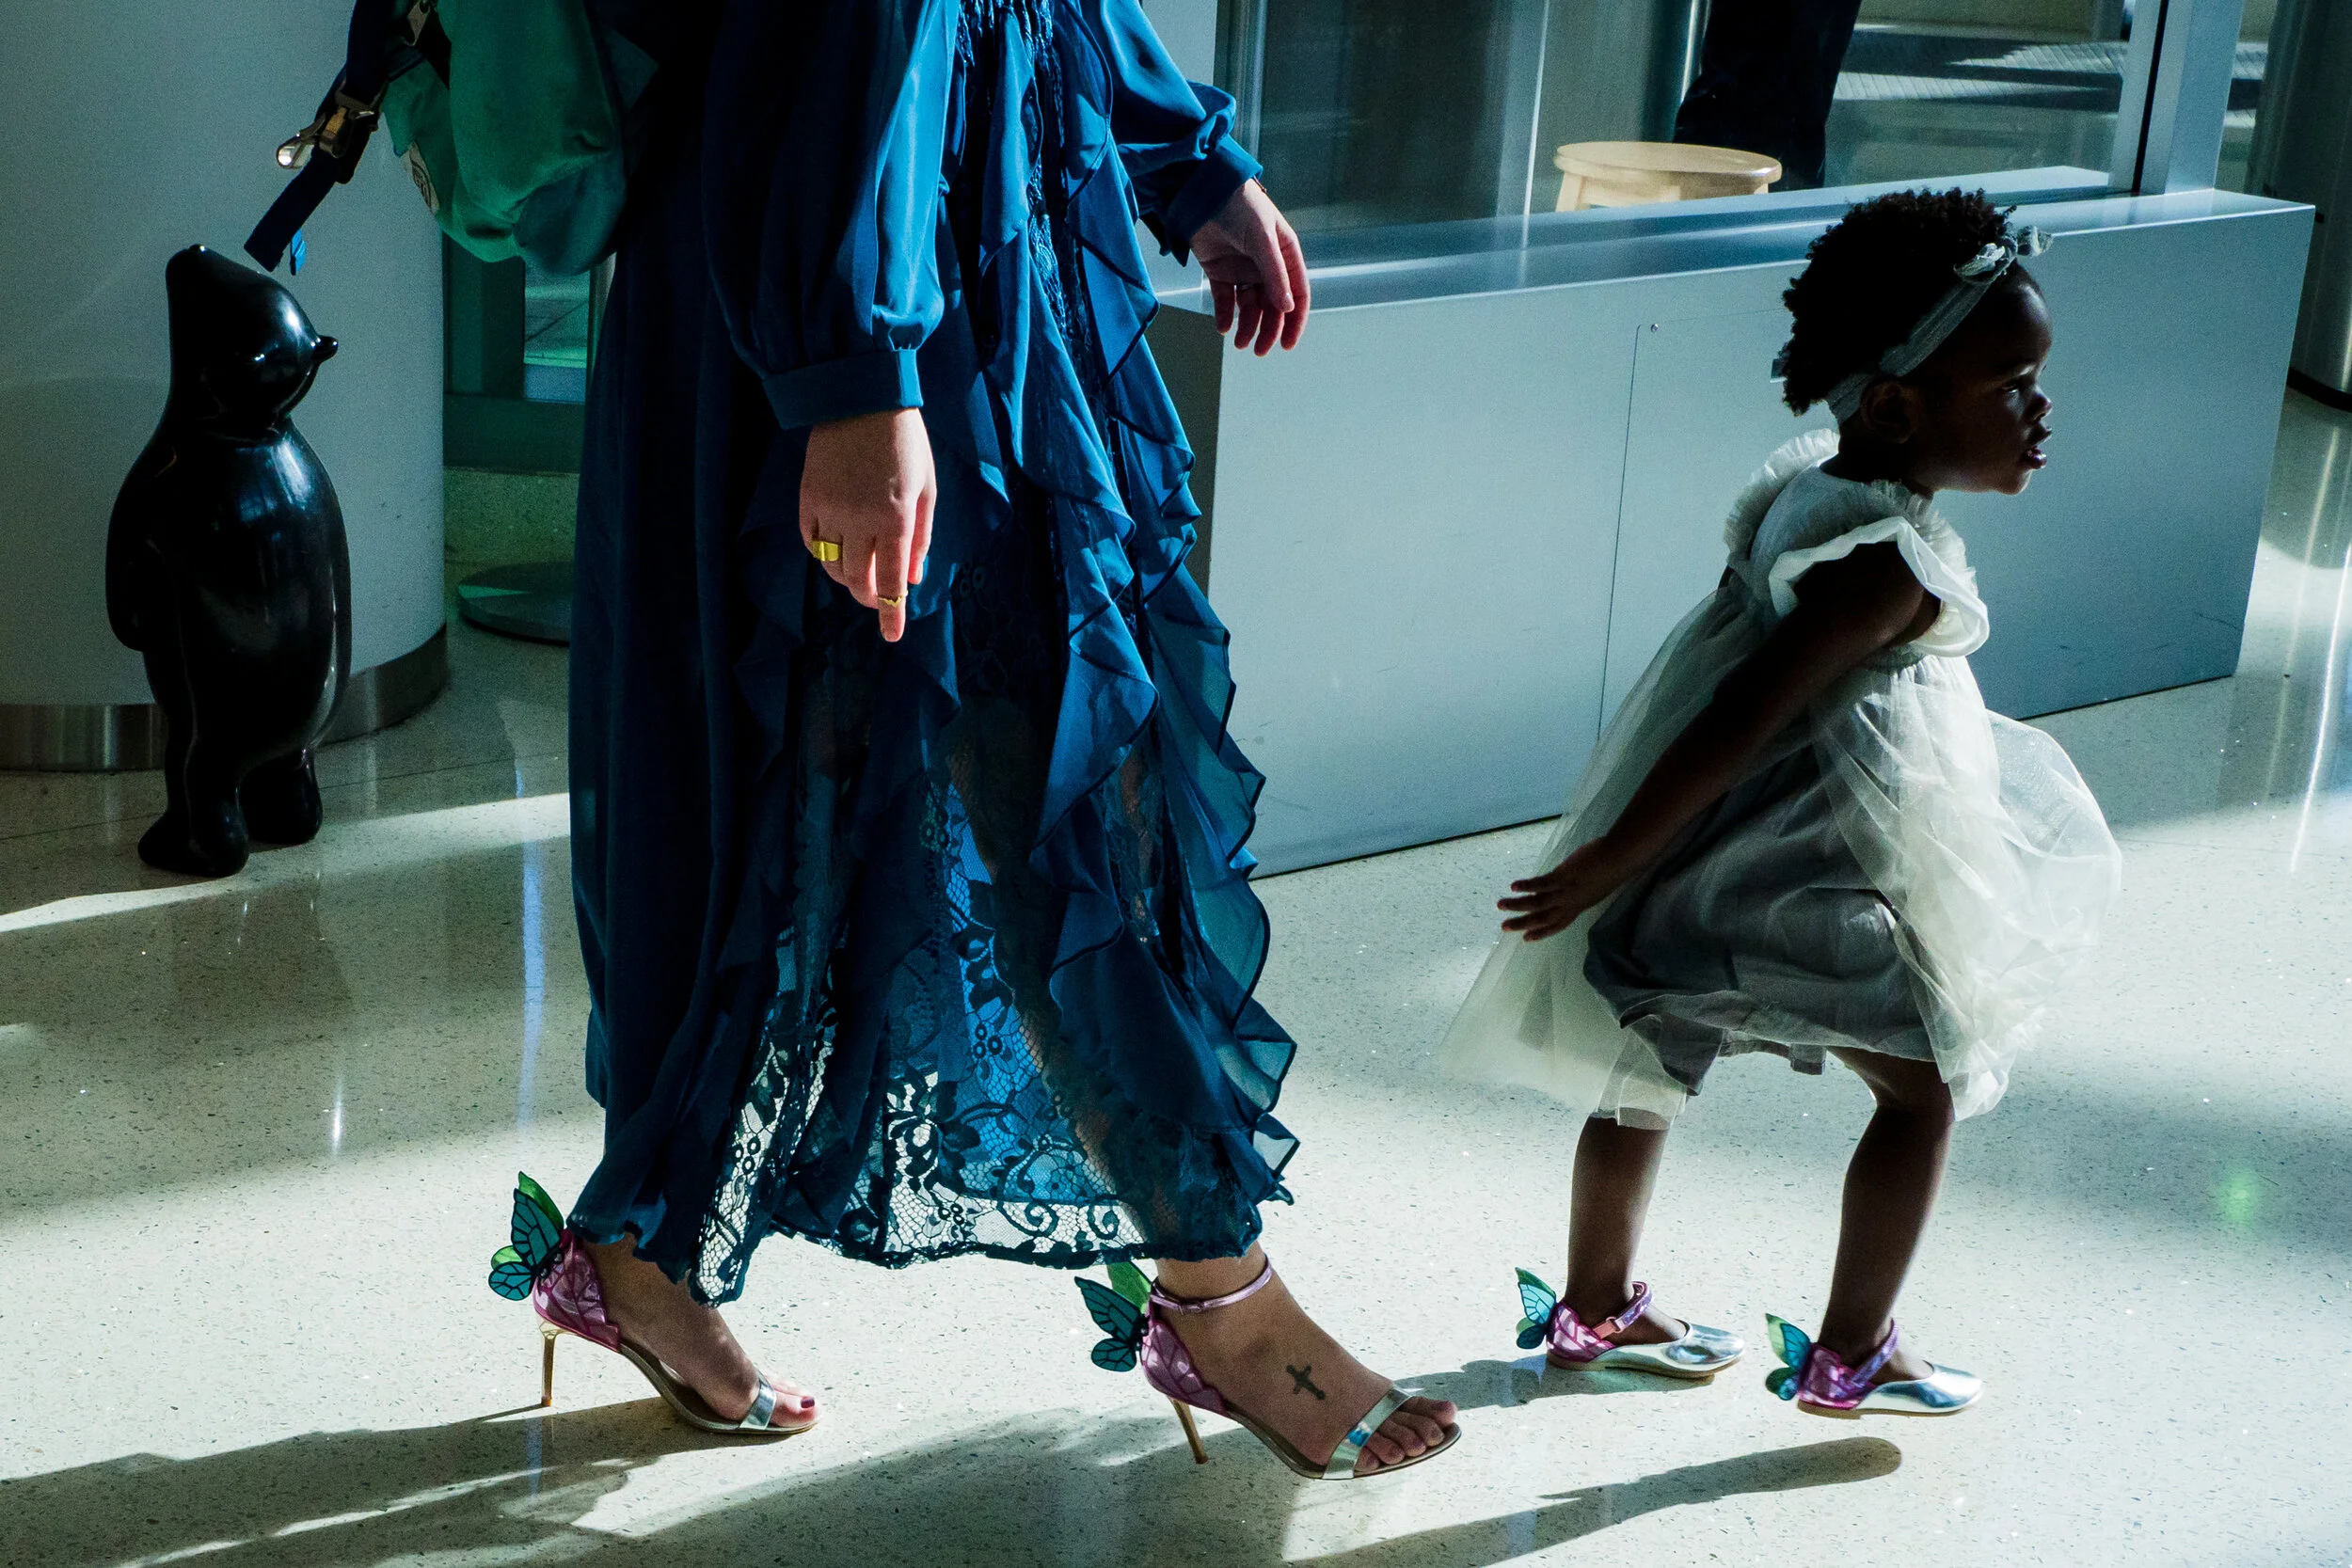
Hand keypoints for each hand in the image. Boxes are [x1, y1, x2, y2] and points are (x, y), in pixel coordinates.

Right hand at [801, 408, 935, 642]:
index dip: (891, 613)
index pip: (892, 580)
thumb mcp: (926, 488)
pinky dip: (822, 555)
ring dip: (846, 579)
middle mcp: (859, 519)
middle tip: (876, 600)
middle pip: (857, 579)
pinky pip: (810, 541)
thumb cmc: (904, 442)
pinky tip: (835, 552)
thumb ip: (920, 536)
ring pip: (831, 565)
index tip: (892, 636)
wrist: (861, 399)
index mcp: (895, 517)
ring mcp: (829, 509)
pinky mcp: (807, 497)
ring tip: (860, 575)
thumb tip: (913, 577)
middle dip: (868, 597)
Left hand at [1189, 180, 1309, 355]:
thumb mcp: (1262, 238)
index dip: (1294, 321)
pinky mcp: (1219, 271)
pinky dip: (1225, 315)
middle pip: (1272, 306)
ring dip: (1246, 326)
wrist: (1202, 190)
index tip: (1288, 344)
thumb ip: (1274, 273)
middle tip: (1258, 350)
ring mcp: (1242, 269)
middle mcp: (1266, 265)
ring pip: (1249, 306)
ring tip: (1239, 343)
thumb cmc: (1240, 205)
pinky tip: (1223, 328)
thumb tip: (1287, 307)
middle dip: (1267, 330)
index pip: (1297, 294)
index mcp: (1286, 255)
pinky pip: (1225, 299)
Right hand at [1498, 839, 1633, 942]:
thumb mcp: (1593, 885)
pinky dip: (1526, 887)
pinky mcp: (1563, 877)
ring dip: (1516, 906)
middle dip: (1522, 924)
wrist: (1620, 858)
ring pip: (1537, 904)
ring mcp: (1566, 891)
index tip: (1526, 939)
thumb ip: (1577, 888)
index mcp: (1578, 906)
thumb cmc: (1611, 867)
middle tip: (1504, 928)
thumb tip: (1564, 882)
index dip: (1541, 933)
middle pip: (1542, 919)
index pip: (1557, 925)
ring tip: (1500, 905)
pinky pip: (1540, 885)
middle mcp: (1570, 903)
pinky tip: (1513, 887)